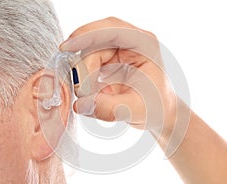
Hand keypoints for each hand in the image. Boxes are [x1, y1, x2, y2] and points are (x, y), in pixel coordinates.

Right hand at [60, 17, 176, 137]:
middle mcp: (131, 42)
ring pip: (88, 54)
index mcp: (145, 45)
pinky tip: (93, 93)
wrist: (159, 112)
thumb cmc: (156, 107)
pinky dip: (85, 79)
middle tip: (83, 93)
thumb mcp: (135, 111)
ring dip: (84, 77)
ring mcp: (118, 49)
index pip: (113, 29)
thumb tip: (80, 104)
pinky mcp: (109, 59)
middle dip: (84, 68)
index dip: (88, 35)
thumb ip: (109, 108)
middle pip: (95, 43)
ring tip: (93, 97)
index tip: (67, 47)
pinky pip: (87, 63)